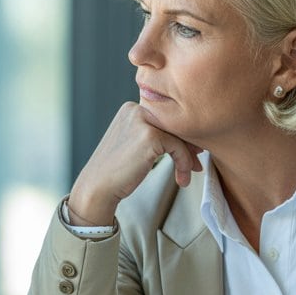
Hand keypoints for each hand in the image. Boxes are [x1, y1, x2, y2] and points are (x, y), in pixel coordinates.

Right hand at [67, 102, 203, 225]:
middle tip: (196, 164)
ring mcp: (142, 120)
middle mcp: (136, 108)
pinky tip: (181, 179)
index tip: (192, 154)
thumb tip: (190, 137)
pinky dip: (183, 164)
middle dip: (189, 146)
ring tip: (187, 175)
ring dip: (187, 158)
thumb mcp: (135, 144)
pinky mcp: (150, 135)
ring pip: (179, 135)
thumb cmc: (118, 171)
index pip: (166, 118)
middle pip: (175, 124)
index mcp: (131, 108)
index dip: (181, 137)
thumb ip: (155, 134)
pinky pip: (178, 147)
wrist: (99, 186)